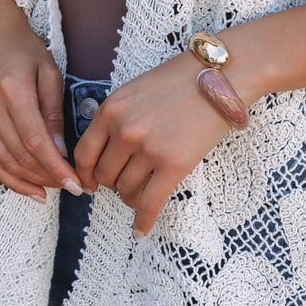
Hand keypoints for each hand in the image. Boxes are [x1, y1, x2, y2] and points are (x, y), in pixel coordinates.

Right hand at [0, 0, 82, 200]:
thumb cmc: (25, 49)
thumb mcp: (50, 73)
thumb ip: (55, 113)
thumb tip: (62, 151)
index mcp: (12, 91)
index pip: (36, 142)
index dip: (56, 168)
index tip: (77, 183)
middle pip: (21, 157)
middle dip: (49, 178)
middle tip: (75, 188)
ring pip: (5, 164)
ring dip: (33, 182)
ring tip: (57, 189)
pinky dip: (12, 179)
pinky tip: (33, 188)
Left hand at [73, 51, 235, 235]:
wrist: (222, 75)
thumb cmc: (183, 79)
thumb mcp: (137, 90)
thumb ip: (118, 117)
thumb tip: (107, 153)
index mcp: (111, 109)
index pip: (84, 154)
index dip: (85, 175)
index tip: (90, 184)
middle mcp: (125, 130)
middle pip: (105, 176)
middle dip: (113, 184)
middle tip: (126, 183)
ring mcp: (149, 148)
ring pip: (126, 191)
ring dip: (131, 198)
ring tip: (142, 195)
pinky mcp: (174, 164)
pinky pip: (149, 203)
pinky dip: (143, 221)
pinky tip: (140, 230)